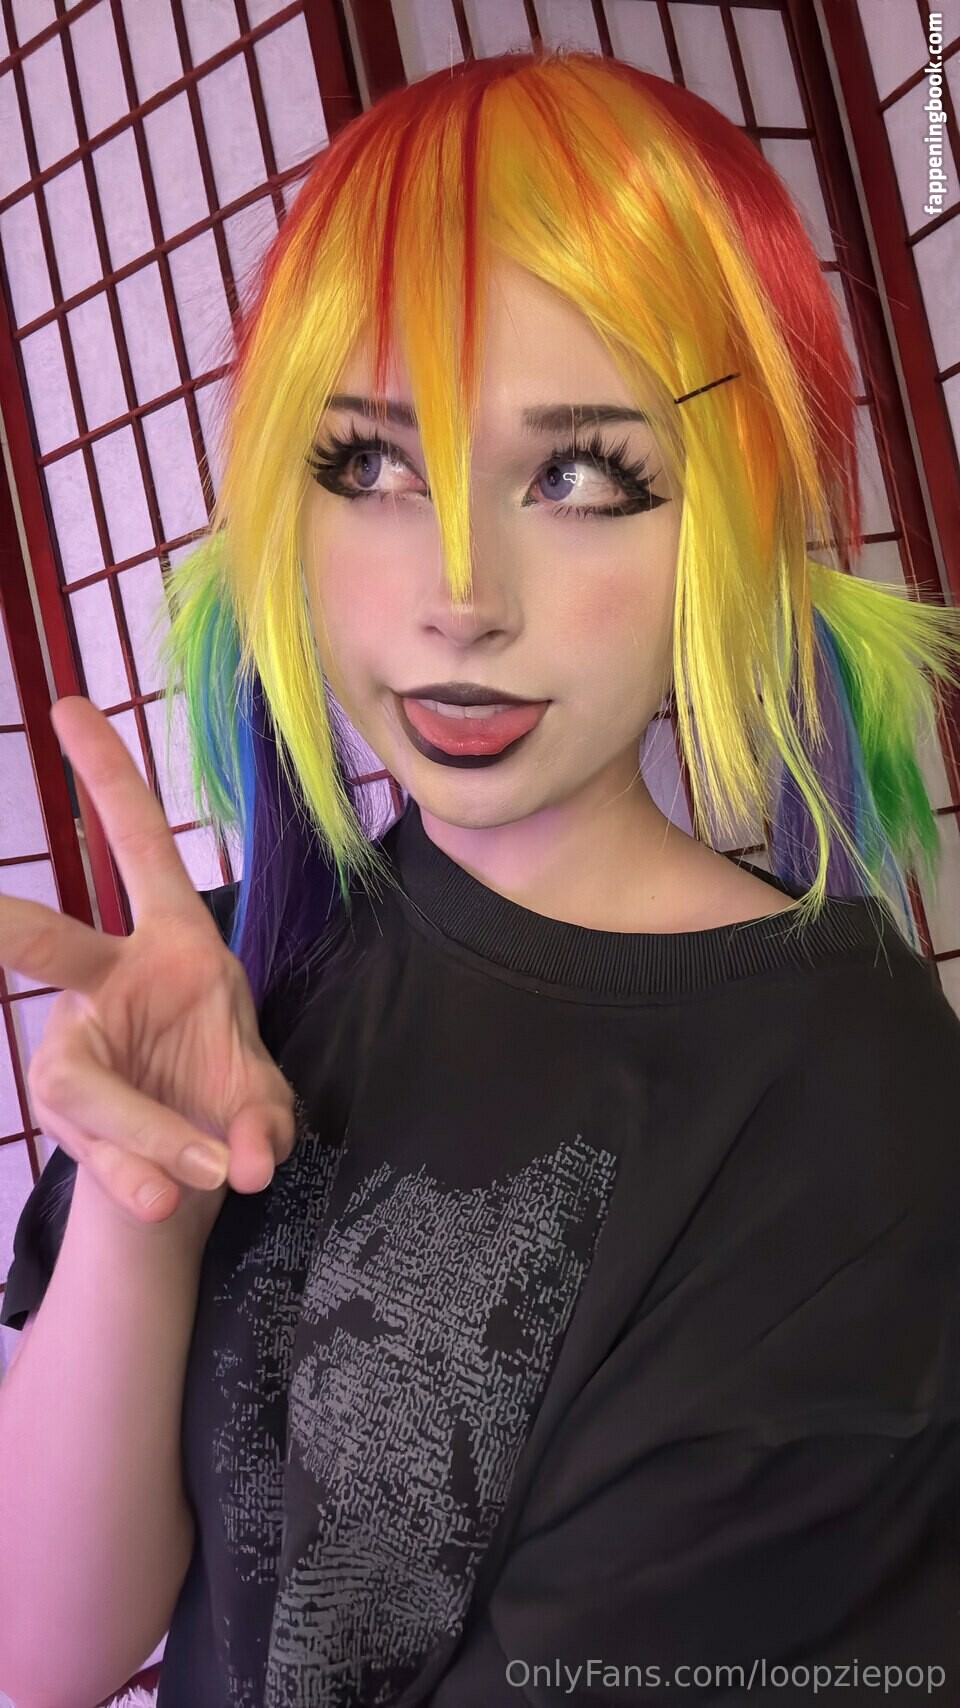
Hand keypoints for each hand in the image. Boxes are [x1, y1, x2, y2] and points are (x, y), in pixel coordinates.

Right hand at [0, 697, 295, 1226]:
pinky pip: (98, 1144)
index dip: (108, 779)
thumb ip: (266, 1120)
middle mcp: (110, 985)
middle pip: (54, 948)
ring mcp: (80, 1053)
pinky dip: (137, 1173)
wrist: (187, 1176)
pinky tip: (158, 1200)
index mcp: (173, 942)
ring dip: (149, 1129)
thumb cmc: (225, 1097)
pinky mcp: (70, 1119)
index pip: (139, 847)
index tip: (69, 706)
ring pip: (89, 1082)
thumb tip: (247, 1160)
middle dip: (20, 931)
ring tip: (207, 1172)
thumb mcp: (264, 1099)